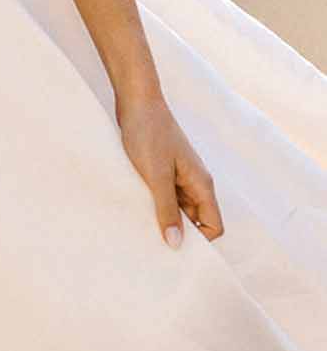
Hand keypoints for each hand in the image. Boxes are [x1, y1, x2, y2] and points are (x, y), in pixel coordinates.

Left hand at [116, 93, 223, 247]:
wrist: (136, 101)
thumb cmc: (149, 133)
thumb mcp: (157, 176)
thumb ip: (167, 209)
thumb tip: (177, 244)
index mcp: (202, 184)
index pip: (214, 225)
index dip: (201, 242)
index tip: (176, 250)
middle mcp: (194, 182)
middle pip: (197, 220)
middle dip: (181, 233)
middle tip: (155, 246)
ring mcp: (178, 175)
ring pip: (179, 208)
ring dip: (165, 218)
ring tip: (143, 229)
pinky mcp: (162, 169)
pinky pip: (164, 196)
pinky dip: (154, 204)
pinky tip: (136, 208)